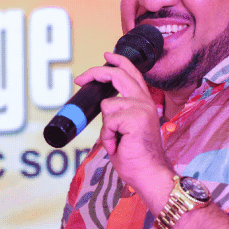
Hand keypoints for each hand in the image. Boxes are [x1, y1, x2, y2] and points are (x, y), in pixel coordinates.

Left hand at [74, 52, 174, 210]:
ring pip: (107, 105)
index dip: (119, 62)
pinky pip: (108, 122)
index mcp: (145, 102)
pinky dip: (108, 137)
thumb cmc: (137, 156)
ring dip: (106, 128)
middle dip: (95, 73)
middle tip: (80, 79)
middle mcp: (145, 101)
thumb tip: (104, 105)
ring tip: (118, 141)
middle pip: (118, 75)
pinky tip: (119, 145)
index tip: (107, 55)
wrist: (148, 173)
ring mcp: (141, 108)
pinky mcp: (135, 117)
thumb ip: (120, 113)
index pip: (133, 74)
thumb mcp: (126, 129)